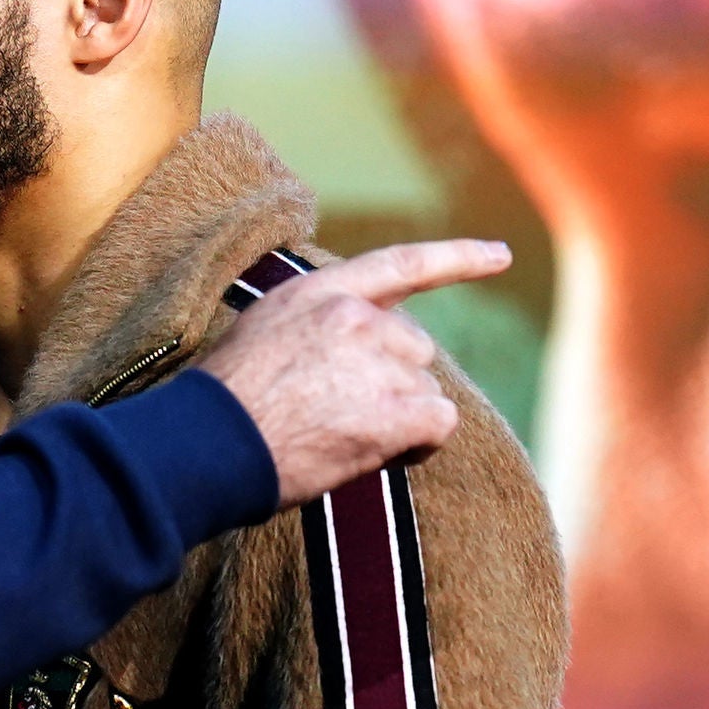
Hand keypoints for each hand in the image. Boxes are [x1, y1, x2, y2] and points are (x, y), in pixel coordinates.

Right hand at [199, 239, 504, 506]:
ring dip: (396, 418)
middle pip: (414, 349)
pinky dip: (418, 445)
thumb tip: (350, 355)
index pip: (401, 266)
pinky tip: (379, 453)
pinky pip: (438, 423)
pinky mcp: (393, 409)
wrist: (207, 445)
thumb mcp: (260, 334)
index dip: (457, 259)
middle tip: (337, 415)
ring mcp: (377, 361)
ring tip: (339, 437)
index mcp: (319, 292)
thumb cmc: (221, 408)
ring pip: (423, 391)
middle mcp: (356, 317)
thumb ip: (314, 327)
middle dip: (392, 383)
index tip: (501, 256)